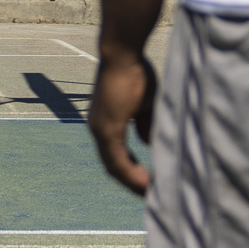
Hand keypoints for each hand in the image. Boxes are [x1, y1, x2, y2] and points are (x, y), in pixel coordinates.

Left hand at [88, 47, 156, 193]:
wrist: (123, 52)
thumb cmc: (135, 72)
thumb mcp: (143, 104)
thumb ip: (144, 124)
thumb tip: (148, 142)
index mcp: (106, 123)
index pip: (116, 156)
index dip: (131, 171)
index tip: (148, 182)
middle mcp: (98, 129)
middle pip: (113, 166)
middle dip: (132, 182)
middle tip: (150, 195)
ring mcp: (100, 129)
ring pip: (114, 167)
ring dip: (132, 182)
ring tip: (150, 194)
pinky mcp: (106, 128)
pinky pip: (117, 160)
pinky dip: (131, 174)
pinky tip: (146, 183)